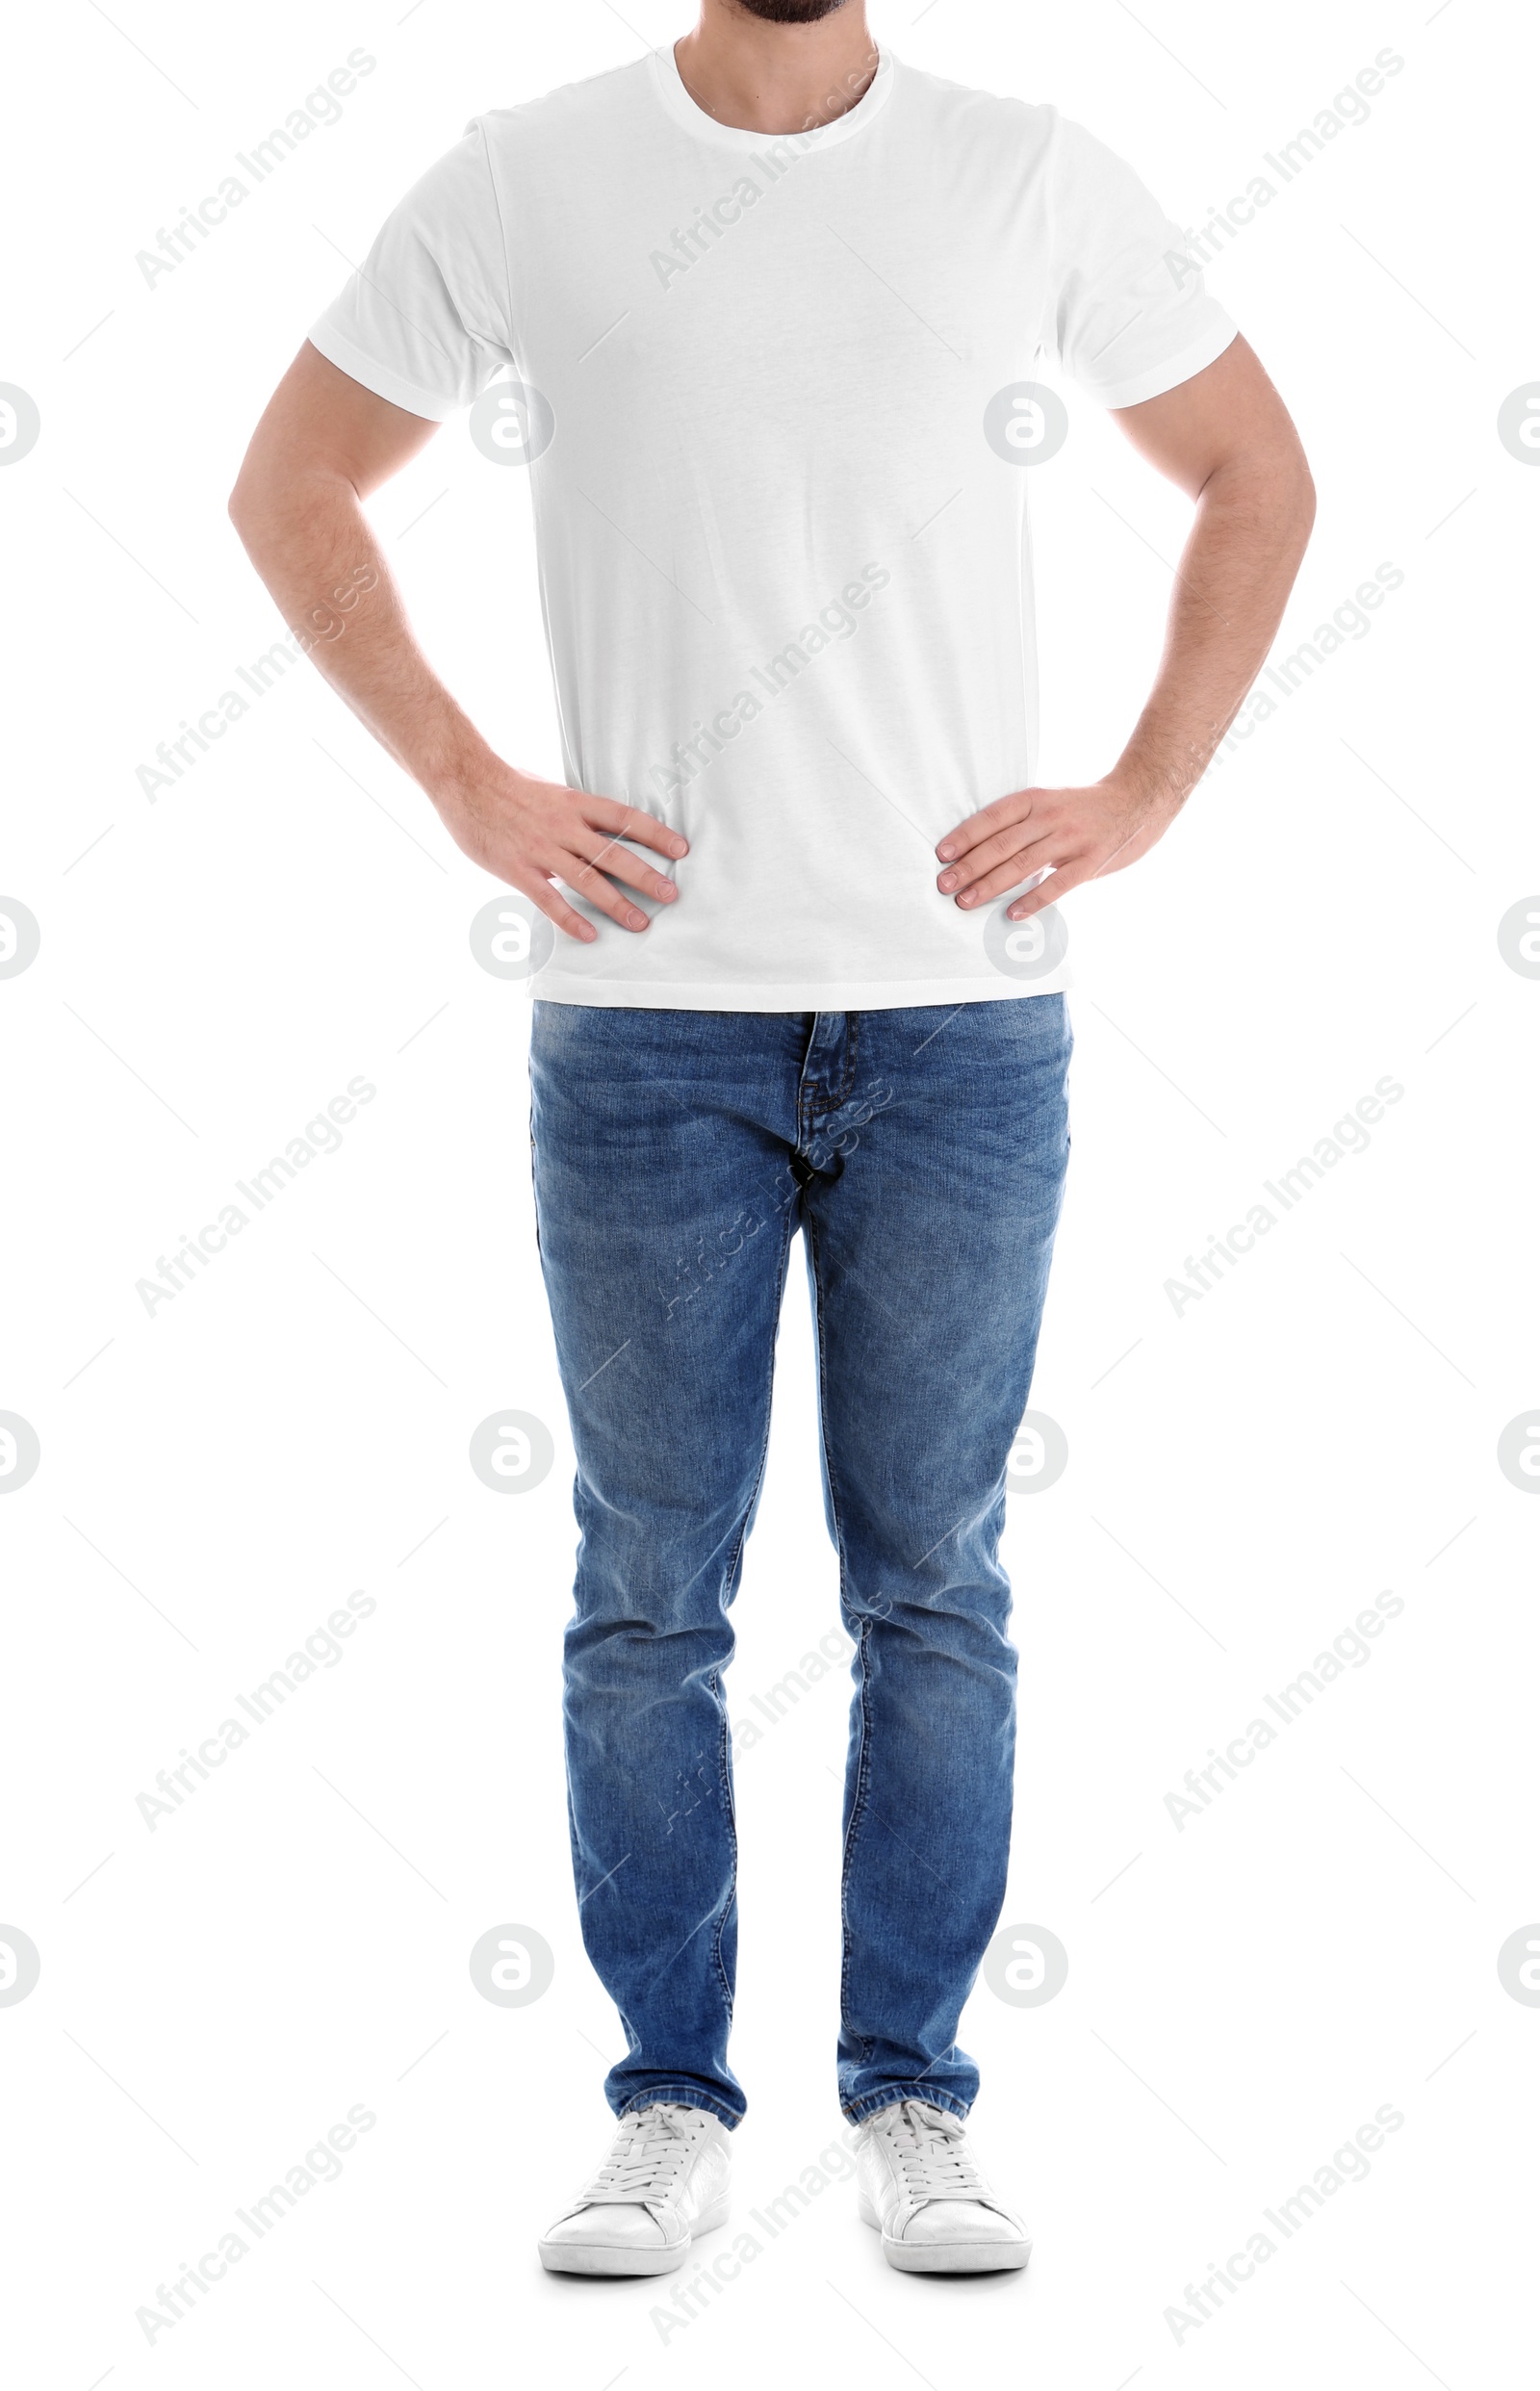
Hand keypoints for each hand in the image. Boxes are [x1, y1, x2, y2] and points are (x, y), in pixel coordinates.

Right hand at [436, 761, 686, 941]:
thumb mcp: (549, 790)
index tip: (681, 848)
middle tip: (672, 894)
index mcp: (574, 802)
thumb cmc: (507, 783)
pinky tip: (590, 935)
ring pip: (587, 880)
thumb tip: (597, 828)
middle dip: (646, 876)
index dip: (655, 832)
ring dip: (617, 904)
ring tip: (640, 923)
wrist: (463, 780)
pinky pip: (549, 899)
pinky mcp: (517, 869)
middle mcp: (563, 826)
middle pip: (613, 853)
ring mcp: (541, 849)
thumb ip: (574, 812)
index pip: (624, 817)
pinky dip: (570, 919)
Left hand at [935, 773, 1180, 919]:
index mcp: (1036, 799)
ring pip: (1023, 865)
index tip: (941, 854)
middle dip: (969, 866)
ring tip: (966, 901)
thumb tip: (978, 852)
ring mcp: (1071, 839)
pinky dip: (1032, 900)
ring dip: (990, 886)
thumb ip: (1021, 823)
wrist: (1137, 799)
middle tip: (944, 885)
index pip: (992, 817)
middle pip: (1002, 844)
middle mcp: (1050, 817)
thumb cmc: (1082, 808)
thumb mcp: (1050, 803)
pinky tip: (1011, 914)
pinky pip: (1057, 885)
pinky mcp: (1091, 861)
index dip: (965, 835)